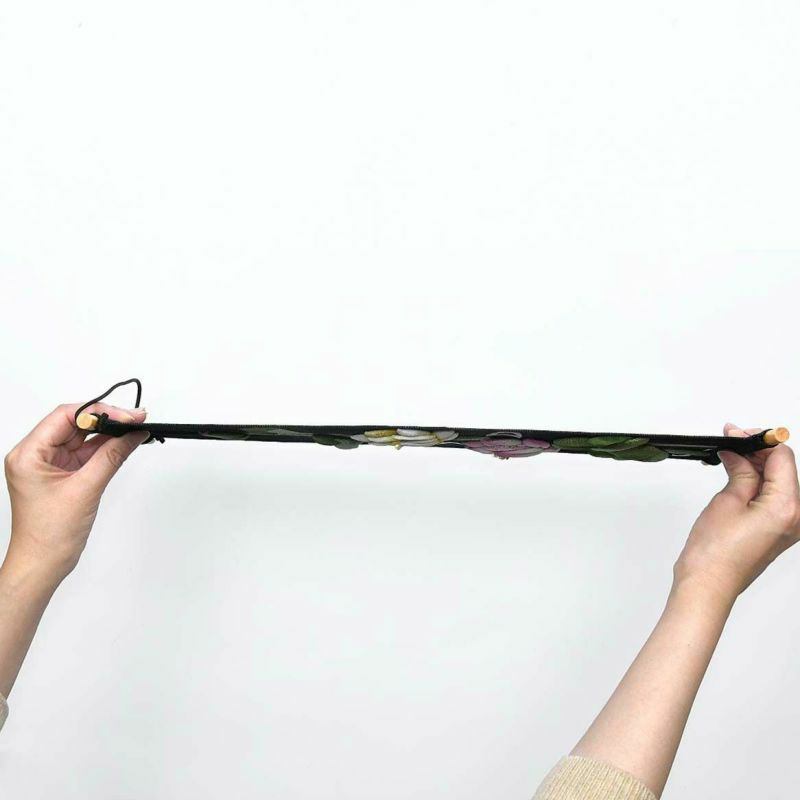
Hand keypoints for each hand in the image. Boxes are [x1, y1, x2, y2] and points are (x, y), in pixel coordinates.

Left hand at [3, 403, 148, 587]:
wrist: (43, 564)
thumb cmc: (49, 535)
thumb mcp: (86, 489)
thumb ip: (112, 456)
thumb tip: (133, 434)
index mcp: (28, 454)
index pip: (65, 416)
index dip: (98, 412)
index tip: (126, 416)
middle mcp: (36, 455)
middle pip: (75, 424)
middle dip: (107, 420)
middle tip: (136, 419)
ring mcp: (50, 464)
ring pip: (83, 438)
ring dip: (109, 434)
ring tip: (136, 430)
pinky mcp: (63, 474)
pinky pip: (87, 453)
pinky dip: (106, 449)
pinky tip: (125, 445)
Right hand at [674, 423, 799, 600]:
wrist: (708, 583)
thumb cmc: (715, 552)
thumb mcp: (727, 500)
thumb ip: (739, 471)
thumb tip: (737, 453)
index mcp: (787, 507)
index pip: (782, 458)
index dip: (758, 441)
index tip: (736, 433)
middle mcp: (796, 517)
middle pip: (783, 469)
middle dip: (757, 452)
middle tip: (729, 440)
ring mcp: (789, 525)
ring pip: (778, 482)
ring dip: (755, 466)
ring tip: (729, 457)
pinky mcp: (777, 530)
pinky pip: (773, 497)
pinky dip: (756, 483)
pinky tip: (736, 474)